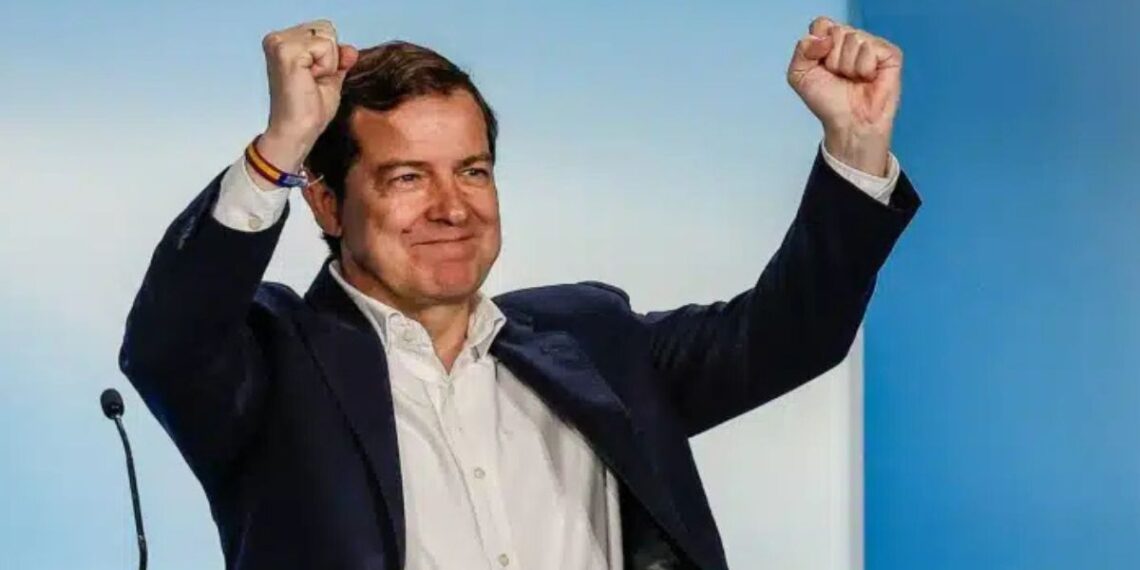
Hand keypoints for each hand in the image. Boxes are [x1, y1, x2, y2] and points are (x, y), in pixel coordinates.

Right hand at [256, 20, 358, 174]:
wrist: (298, 132)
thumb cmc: (308, 110)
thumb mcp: (330, 77)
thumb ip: (339, 58)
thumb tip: (350, 49)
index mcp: (282, 43)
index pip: (323, 30)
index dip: (330, 56)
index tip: (313, 79)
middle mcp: (276, 39)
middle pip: (326, 29)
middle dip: (329, 58)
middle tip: (313, 82)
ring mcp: (279, 43)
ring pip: (327, 38)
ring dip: (328, 64)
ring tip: (311, 82)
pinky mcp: (287, 52)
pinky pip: (326, 47)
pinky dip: (326, 67)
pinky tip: (310, 81)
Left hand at [787, 17, 902, 176]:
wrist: (847, 122)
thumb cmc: (827, 100)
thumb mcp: (799, 75)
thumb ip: (801, 50)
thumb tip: (823, 38)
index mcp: (831, 41)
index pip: (822, 24)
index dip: (817, 45)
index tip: (820, 65)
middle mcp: (852, 39)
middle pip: (837, 31)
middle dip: (832, 59)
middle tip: (839, 76)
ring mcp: (872, 45)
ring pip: (853, 39)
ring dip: (847, 66)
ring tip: (854, 80)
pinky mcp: (890, 54)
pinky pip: (870, 48)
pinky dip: (864, 67)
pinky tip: (868, 78)